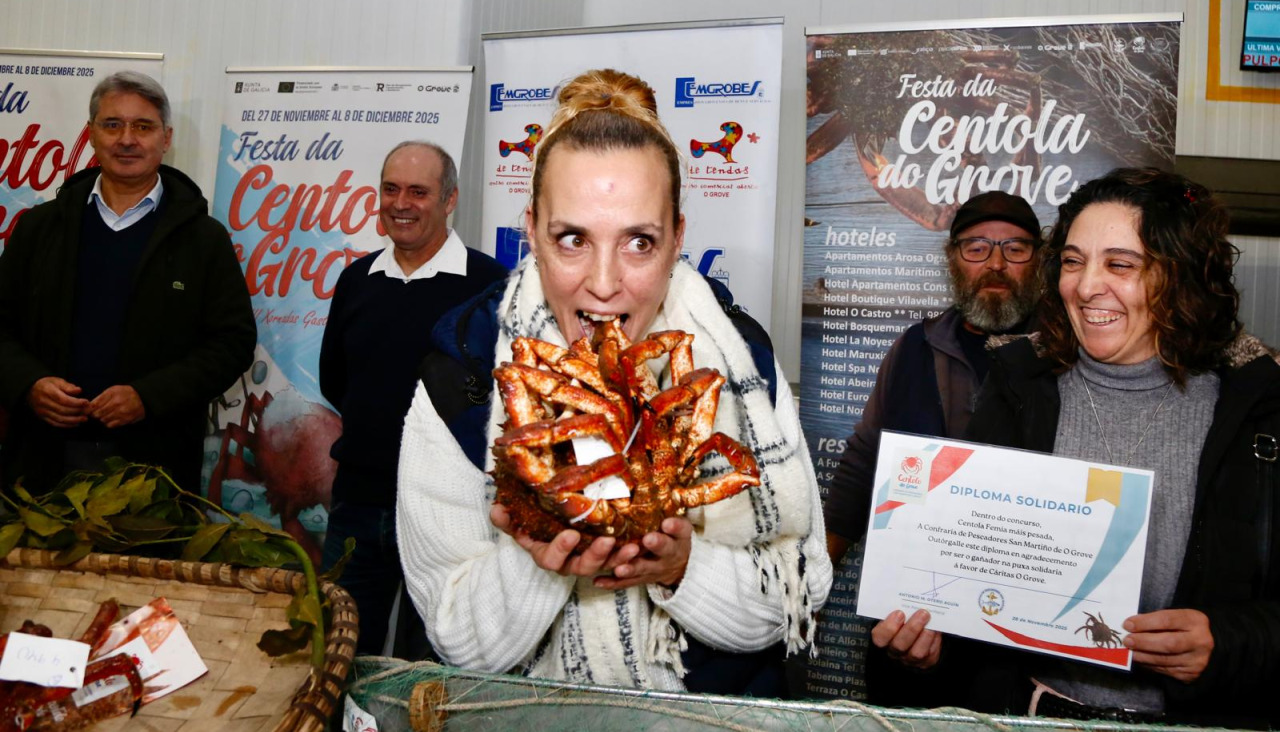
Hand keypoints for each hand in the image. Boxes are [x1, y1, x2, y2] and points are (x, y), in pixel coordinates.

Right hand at [27, 377, 87, 427]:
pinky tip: (76, 423)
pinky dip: (66, 425)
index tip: (87, 402)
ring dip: (74, 420)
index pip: (63, 399)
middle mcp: (44, 402)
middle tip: (89, 411)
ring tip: (85, 419)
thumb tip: (79, 390)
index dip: (76, 402)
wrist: (30, 389)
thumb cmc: (47, 384)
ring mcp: (42, 411)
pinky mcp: (42, 417)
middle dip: (77, 412)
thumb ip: (68, 386)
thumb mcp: (57, 381)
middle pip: (62, 410)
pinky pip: (55, 423)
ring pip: (59, 418)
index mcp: (48, 391)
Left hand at [87, 385, 145, 427]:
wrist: (142, 398)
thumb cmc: (125, 393)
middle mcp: (116, 403)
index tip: (89, 410)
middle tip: (98, 412)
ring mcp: (121, 412)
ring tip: (106, 414)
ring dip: (102, 418)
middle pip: (97, 414)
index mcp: (112, 394)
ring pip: (103, 420)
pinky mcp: (125, 420)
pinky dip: (109, 423)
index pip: (94, 405)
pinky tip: (112, 418)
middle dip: (95, 414)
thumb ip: (100, 397)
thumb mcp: (112, 390)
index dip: (89, 409)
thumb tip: (88, 407)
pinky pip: (110, 425)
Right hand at [491, 504, 638, 577]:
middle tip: (607, 541)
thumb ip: (507, 518)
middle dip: (595, 556)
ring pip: (604, 565)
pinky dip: (630, 554)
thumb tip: (496, 509)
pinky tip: (640, 543)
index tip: (571, 534)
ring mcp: (589, 560)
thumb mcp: (519, 520)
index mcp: (546, 553)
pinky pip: (619, 559)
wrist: (553, 521)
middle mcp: (568, 562)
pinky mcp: (607, 555)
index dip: (560, 549)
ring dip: (619, 557)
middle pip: (582, 567)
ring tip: (632, 546)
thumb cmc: (535, 522)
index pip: (550, 559)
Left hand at [594, 517, 691, 590]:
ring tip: (620, 568)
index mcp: (679, 537)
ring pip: (643, 569)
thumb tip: (648, 484)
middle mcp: (669, 554)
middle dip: (656, 545)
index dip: (675, 527)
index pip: (681, 530)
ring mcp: (654, 569)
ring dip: (631, 568)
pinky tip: (598, 581)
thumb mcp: (676, 524)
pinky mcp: (641, 579)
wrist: (677, 565)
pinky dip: (612, 583)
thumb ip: (666, 510)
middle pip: (664, 550)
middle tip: (647, 539)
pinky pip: (626, 582)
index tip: (667, 522)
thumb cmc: (671, 536)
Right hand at [871, 609, 941, 669]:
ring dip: (925, 635)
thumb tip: (908, 595)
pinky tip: (936, 628)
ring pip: (916, 653)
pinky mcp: (925, 663)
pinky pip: (930, 654)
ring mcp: (909, 659)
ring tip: (931, 620)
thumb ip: (899, 609)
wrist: (916, 635)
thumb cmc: (903, 620)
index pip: (880, 637)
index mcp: (883, 638)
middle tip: (922, 613)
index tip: (899, 612)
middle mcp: (894, 651)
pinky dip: (934, 640)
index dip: (889, 627)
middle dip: (912, 628)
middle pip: (899, 645)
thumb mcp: (895, 615)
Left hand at [1124, 609, 1213, 682]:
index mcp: (1195, 621)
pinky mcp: (1191, 674)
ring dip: (1143, 656)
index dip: (1145, 623)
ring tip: (1130, 652)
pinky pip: (1165, 670)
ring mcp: (1197, 660)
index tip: (1128, 625)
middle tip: (1127, 641)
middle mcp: (1200, 641)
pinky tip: (1141, 659)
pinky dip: (1149, 665)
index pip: (1167, 620)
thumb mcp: (1177, 618)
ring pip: (1165, 660)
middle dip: (1144, 642)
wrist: (1207, 647)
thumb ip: (1157, 621)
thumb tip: (1130, 628)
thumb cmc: (1183, 628)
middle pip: (1169, 643)